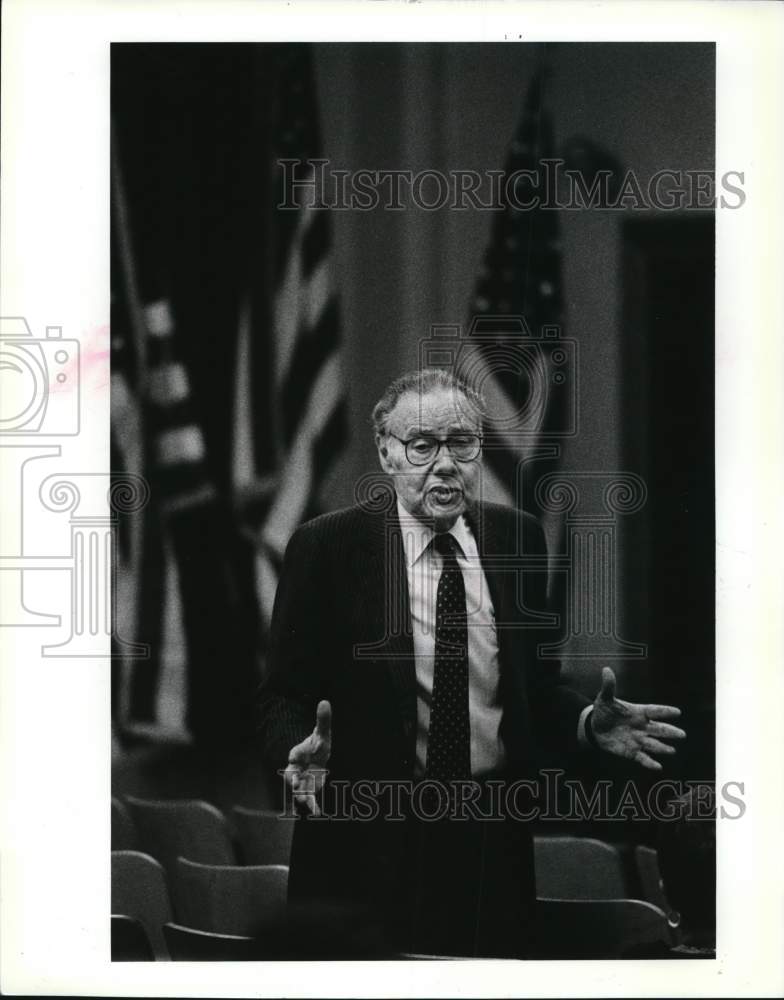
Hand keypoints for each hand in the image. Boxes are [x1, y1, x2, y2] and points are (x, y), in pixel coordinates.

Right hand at [284, 700, 331, 815]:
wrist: (317, 756)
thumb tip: (325, 701)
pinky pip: (309, 798)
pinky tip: (317, 812)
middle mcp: (296, 769)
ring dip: (302, 797)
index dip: (293, 767)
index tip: (293, 773)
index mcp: (296, 755)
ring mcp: (302, 780)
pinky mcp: (310, 788)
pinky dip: (312, 805)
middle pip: (292, 779)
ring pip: (299, 790)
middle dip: (294, 786)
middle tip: (298, 792)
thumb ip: (323, 720)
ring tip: (307, 804)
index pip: (293, 760)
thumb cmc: (318, 744)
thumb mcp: (322, 733)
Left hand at [590, 667, 684, 770]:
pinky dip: (650, 762)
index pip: (653, 710)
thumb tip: (606, 669)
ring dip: (662, 748)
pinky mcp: (631, 752)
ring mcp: (638, 740)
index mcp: (638, 712)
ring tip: (671, 750)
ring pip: (653, 744)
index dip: (664, 711)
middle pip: (658, 729)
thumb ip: (608, 686)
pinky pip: (642, 758)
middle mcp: (641, 727)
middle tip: (682, 734)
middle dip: (670, 732)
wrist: (594, 728)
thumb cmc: (604, 711)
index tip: (677, 712)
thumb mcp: (604, 698)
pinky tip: (658, 766)